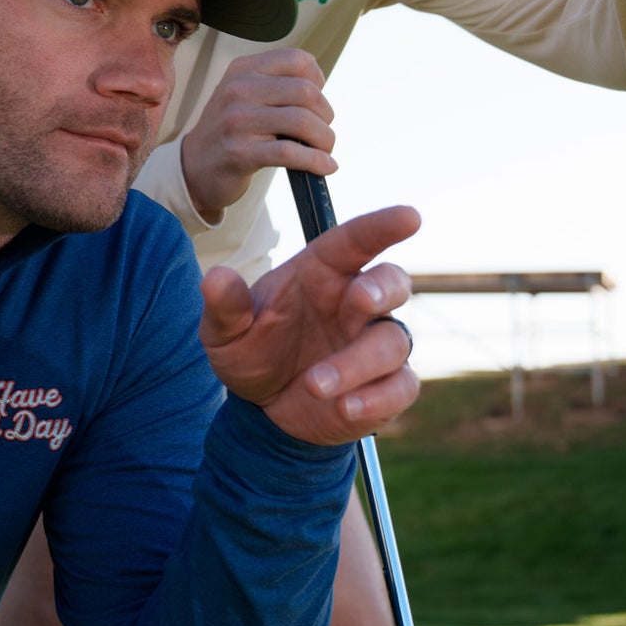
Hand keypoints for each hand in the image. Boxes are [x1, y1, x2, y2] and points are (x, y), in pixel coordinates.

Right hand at [178, 49, 334, 220]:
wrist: (195, 167)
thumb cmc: (231, 131)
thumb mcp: (244, 95)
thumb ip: (276, 85)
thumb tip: (321, 95)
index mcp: (242, 69)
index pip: (297, 59)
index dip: (318, 79)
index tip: (316, 100)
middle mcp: (238, 89)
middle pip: (306, 92)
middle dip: (325, 114)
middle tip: (322, 131)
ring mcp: (237, 121)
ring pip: (302, 121)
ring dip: (325, 139)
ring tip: (325, 149)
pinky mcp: (240, 152)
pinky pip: (290, 152)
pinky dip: (317, 161)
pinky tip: (326, 166)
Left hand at [200, 206, 419, 444]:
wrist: (264, 408)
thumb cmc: (251, 351)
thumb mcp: (226, 334)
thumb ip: (225, 306)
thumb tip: (215, 277)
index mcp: (322, 274)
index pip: (356, 241)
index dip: (383, 226)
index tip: (410, 216)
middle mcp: (355, 303)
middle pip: (393, 282)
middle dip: (384, 288)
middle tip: (361, 300)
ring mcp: (374, 344)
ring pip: (392, 342)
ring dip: (357, 363)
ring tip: (314, 384)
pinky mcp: (387, 387)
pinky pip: (400, 387)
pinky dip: (377, 398)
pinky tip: (344, 408)